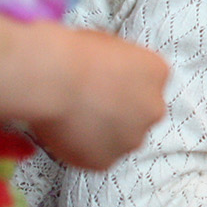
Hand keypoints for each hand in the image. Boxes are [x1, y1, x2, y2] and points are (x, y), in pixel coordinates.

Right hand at [29, 28, 169, 169]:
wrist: (49, 77)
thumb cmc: (70, 52)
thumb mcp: (109, 46)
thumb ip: (121, 66)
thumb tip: (112, 75)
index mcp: (157, 73)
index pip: (147, 84)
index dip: (122, 86)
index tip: (101, 84)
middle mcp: (154, 109)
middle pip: (139, 115)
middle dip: (118, 113)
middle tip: (87, 106)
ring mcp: (133, 138)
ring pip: (120, 139)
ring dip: (102, 134)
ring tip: (72, 119)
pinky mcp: (107, 160)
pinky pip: (96, 157)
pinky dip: (81, 150)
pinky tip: (64, 133)